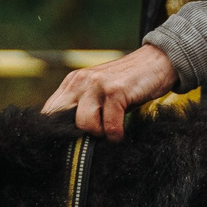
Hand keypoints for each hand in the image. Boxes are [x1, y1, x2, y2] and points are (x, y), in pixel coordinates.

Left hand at [42, 43, 179, 139]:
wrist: (157, 62)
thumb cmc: (129, 84)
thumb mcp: (99, 93)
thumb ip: (82, 108)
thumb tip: (70, 138)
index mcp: (73, 82)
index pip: (49, 112)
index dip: (56, 132)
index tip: (67, 145)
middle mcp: (80, 81)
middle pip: (62, 121)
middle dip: (77, 135)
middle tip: (94, 139)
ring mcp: (97, 84)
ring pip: (84, 124)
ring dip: (99, 134)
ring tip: (110, 131)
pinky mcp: (115, 90)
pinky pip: (108, 125)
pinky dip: (115, 134)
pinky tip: (120, 132)